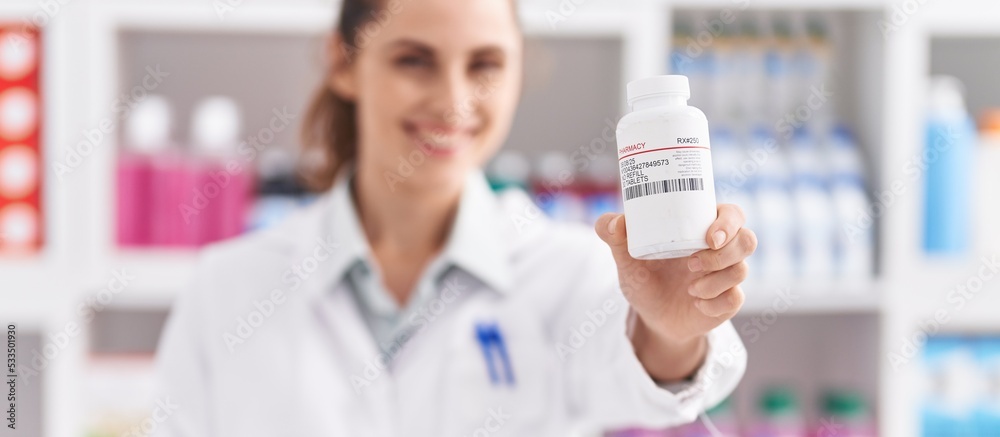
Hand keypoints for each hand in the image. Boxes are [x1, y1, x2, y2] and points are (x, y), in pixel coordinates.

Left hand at [594, 204, 755, 380]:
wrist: (650, 317)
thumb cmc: (643, 277)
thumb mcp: (625, 256)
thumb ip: (613, 234)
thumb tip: (615, 223)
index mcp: (701, 229)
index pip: (732, 214)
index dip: (729, 222)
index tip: (709, 237)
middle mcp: (719, 250)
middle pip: (747, 240)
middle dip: (724, 253)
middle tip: (691, 264)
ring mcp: (727, 276)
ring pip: (742, 270)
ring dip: (714, 281)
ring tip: (689, 289)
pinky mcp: (728, 302)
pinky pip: (735, 299)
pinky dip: (714, 304)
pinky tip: (696, 304)